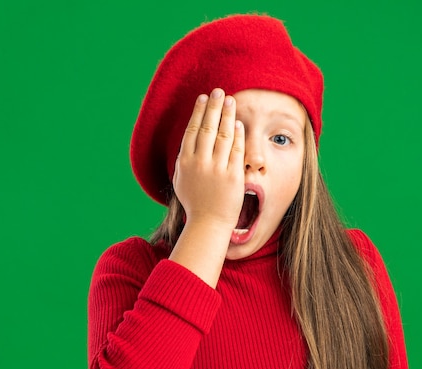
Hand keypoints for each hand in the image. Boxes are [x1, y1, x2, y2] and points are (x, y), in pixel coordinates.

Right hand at [172, 88, 244, 231]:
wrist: (208, 224)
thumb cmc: (195, 204)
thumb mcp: (182, 181)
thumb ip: (183, 161)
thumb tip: (187, 143)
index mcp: (185, 162)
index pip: (192, 130)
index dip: (198, 112)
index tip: (203, 98)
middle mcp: (200, 163)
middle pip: (207, 127)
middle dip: (213, 107)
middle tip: (218, 91)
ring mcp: (217, 169)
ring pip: (222, 135)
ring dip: (227, 115)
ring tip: (230, 100)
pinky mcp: (232, 176)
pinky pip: (236, 150)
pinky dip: (238, 135)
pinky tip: (239, 122)